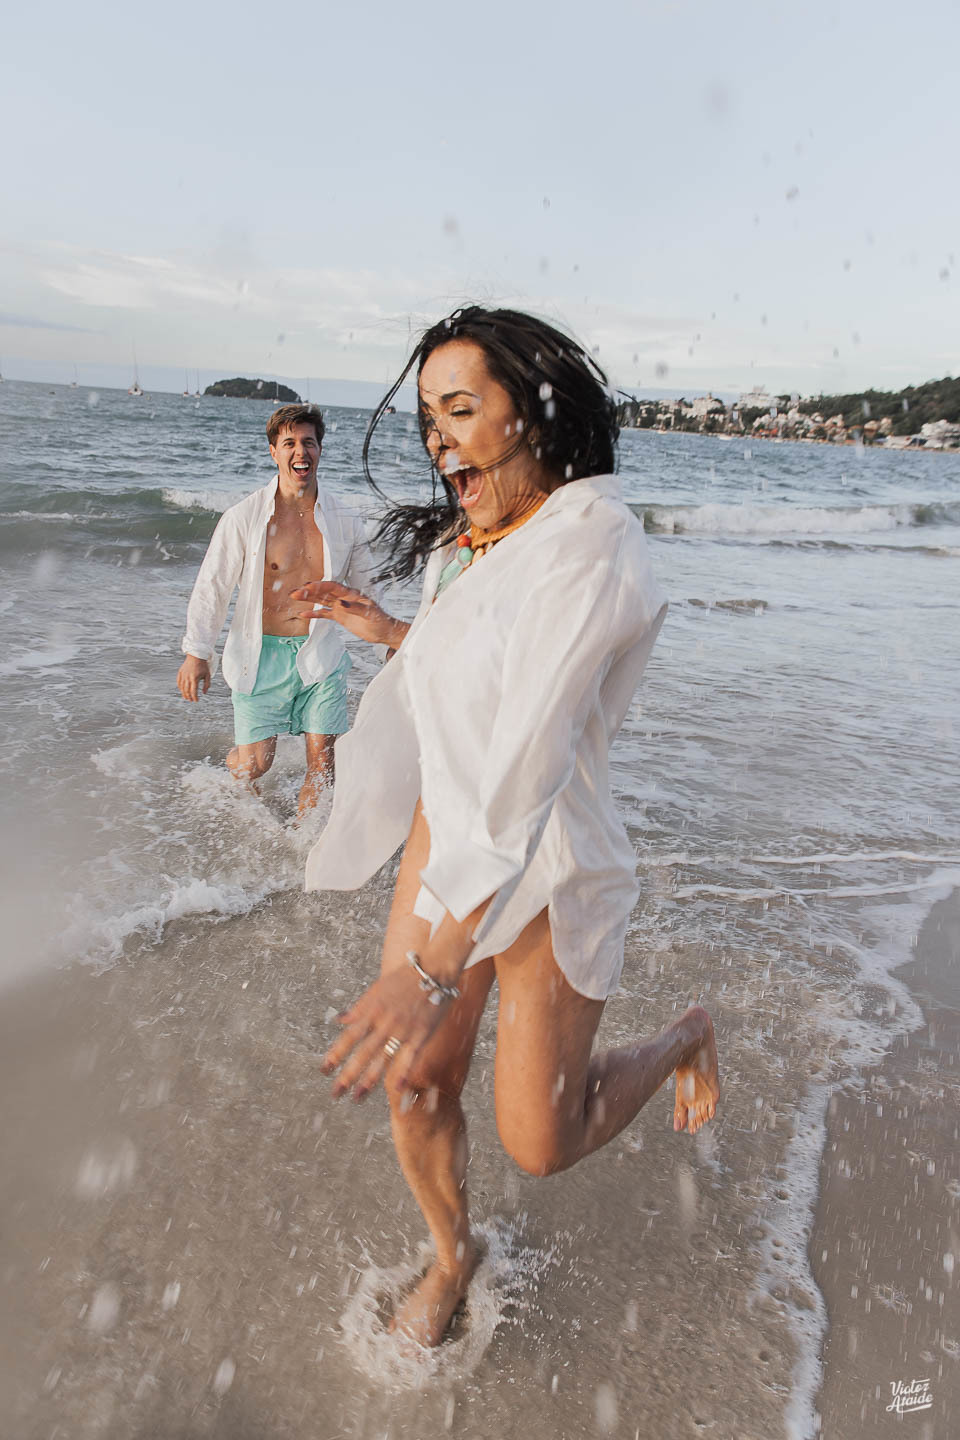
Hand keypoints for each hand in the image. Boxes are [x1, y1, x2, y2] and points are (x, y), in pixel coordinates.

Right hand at [177, 655, 210, 700]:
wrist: (196, 655)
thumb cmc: (203, 666)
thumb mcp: (207, 675)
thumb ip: (207, 685)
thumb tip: (204, 693)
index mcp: (195, 678)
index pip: (193, 691)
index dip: (194, 697)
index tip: (196, 701)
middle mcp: (187, 677)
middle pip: (186, 691)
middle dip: (189, 697)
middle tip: (191, 700)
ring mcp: (183, 675)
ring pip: (181, 687)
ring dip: (184, 693)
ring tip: (186, 697)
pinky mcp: (180, 672)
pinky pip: (178, 682)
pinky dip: (180, 687)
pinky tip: (182, 690)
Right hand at [290, 581, 407, 649]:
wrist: (384, 632)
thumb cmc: (381, 621)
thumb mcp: (370, 614)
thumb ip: (355, 608)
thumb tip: (341, 603)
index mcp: (352, 594)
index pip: (333, 587)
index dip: (320, 586)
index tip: (308, 586)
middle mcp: (344, 598)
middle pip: (324, 592)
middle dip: (309, 591)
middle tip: (295, 592)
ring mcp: (341, 607)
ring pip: (321, 601)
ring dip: (308, 599)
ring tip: (294, 596)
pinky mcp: (340, 617)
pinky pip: (324, 614)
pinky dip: (314, 613)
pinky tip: (303, 614)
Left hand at [321, 965, 451, 1099]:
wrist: (433, 970)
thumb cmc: (403, 979)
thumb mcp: (376, 989)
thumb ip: (358, 1008)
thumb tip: (338, 1020)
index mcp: (371, 1011)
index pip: (348, 1036)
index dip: (335, 1054)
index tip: (324, 1070)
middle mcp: (384, 1022)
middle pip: (362, 1052)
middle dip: (347, 1074)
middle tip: (335, 1093)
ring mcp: (403, 1029)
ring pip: (383, 1058)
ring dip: (369, 1079)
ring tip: (357, 1097)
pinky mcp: (421, 1033)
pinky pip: (410, 1056)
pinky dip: (403, 1072)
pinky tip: (395, 1088)